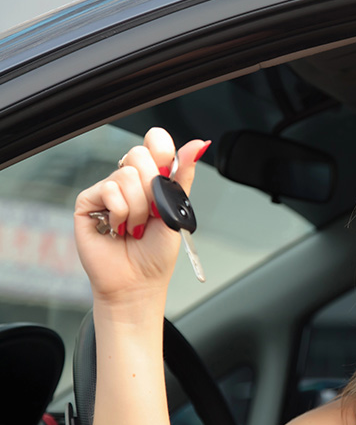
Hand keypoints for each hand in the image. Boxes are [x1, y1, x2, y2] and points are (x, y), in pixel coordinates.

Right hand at [74, 128, 209, 304]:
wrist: (139, 281)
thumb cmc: (157, 251)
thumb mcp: (177, 209)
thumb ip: (183, 176)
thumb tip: (199, 145)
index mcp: (151, 179)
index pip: (154, 143)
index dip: (161, 148)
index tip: (166, 168)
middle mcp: (128, 181)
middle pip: (140, 155)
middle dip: (153, 189)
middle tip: (152, 214)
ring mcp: (107, 190)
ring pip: (126, 175)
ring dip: (139, 208)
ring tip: (135, 227)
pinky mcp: (87, 202)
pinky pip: (109, 189)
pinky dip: (121, 213)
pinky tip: (117, 229)